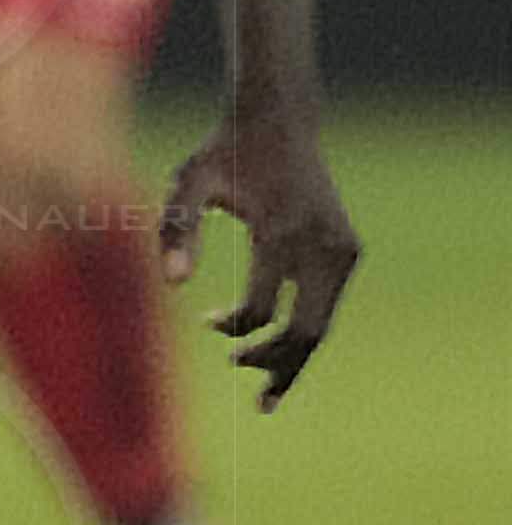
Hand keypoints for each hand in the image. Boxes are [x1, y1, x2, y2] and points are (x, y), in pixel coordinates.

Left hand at [159, 112, 357, 402]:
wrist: (279, 123)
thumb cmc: (223, 154)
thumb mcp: (186, 182)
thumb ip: (176, 229)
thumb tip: (175, 285)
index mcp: (280, 232)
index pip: (261, 309)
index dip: (234, 329)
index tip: (210, 322)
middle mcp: (321, 245)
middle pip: (308, 332)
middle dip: (280, 369)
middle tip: (256, 401)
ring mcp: (342, 249)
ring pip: (324, 324)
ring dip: (296, 359)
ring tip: (266, 391)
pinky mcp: (349, 249)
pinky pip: (329, 305)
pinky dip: (308, 332)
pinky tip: (282, 353)